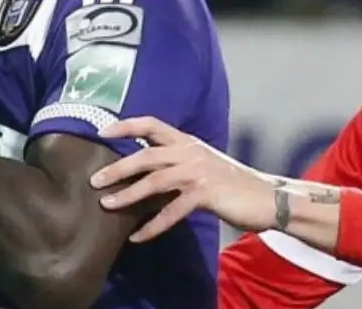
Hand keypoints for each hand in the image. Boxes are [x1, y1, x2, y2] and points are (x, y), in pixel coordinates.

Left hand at [90, 117, 277, 241]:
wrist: (267, 197)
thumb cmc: (230, 182)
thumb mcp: (200, 163)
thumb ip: (174, 161)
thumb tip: (140, 169)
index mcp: (187, 141)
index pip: (151, 124)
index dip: (125, 125)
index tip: (101, 131)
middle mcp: (190, 152)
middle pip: (146, 155)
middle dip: (118, 168)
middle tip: (95, 180)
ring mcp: (198, 172)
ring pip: (154, 181)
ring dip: (128, 195)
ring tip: (107, 205)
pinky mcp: (206, 194)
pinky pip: (171, 212)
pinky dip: (152, 226)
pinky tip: (137, 237)